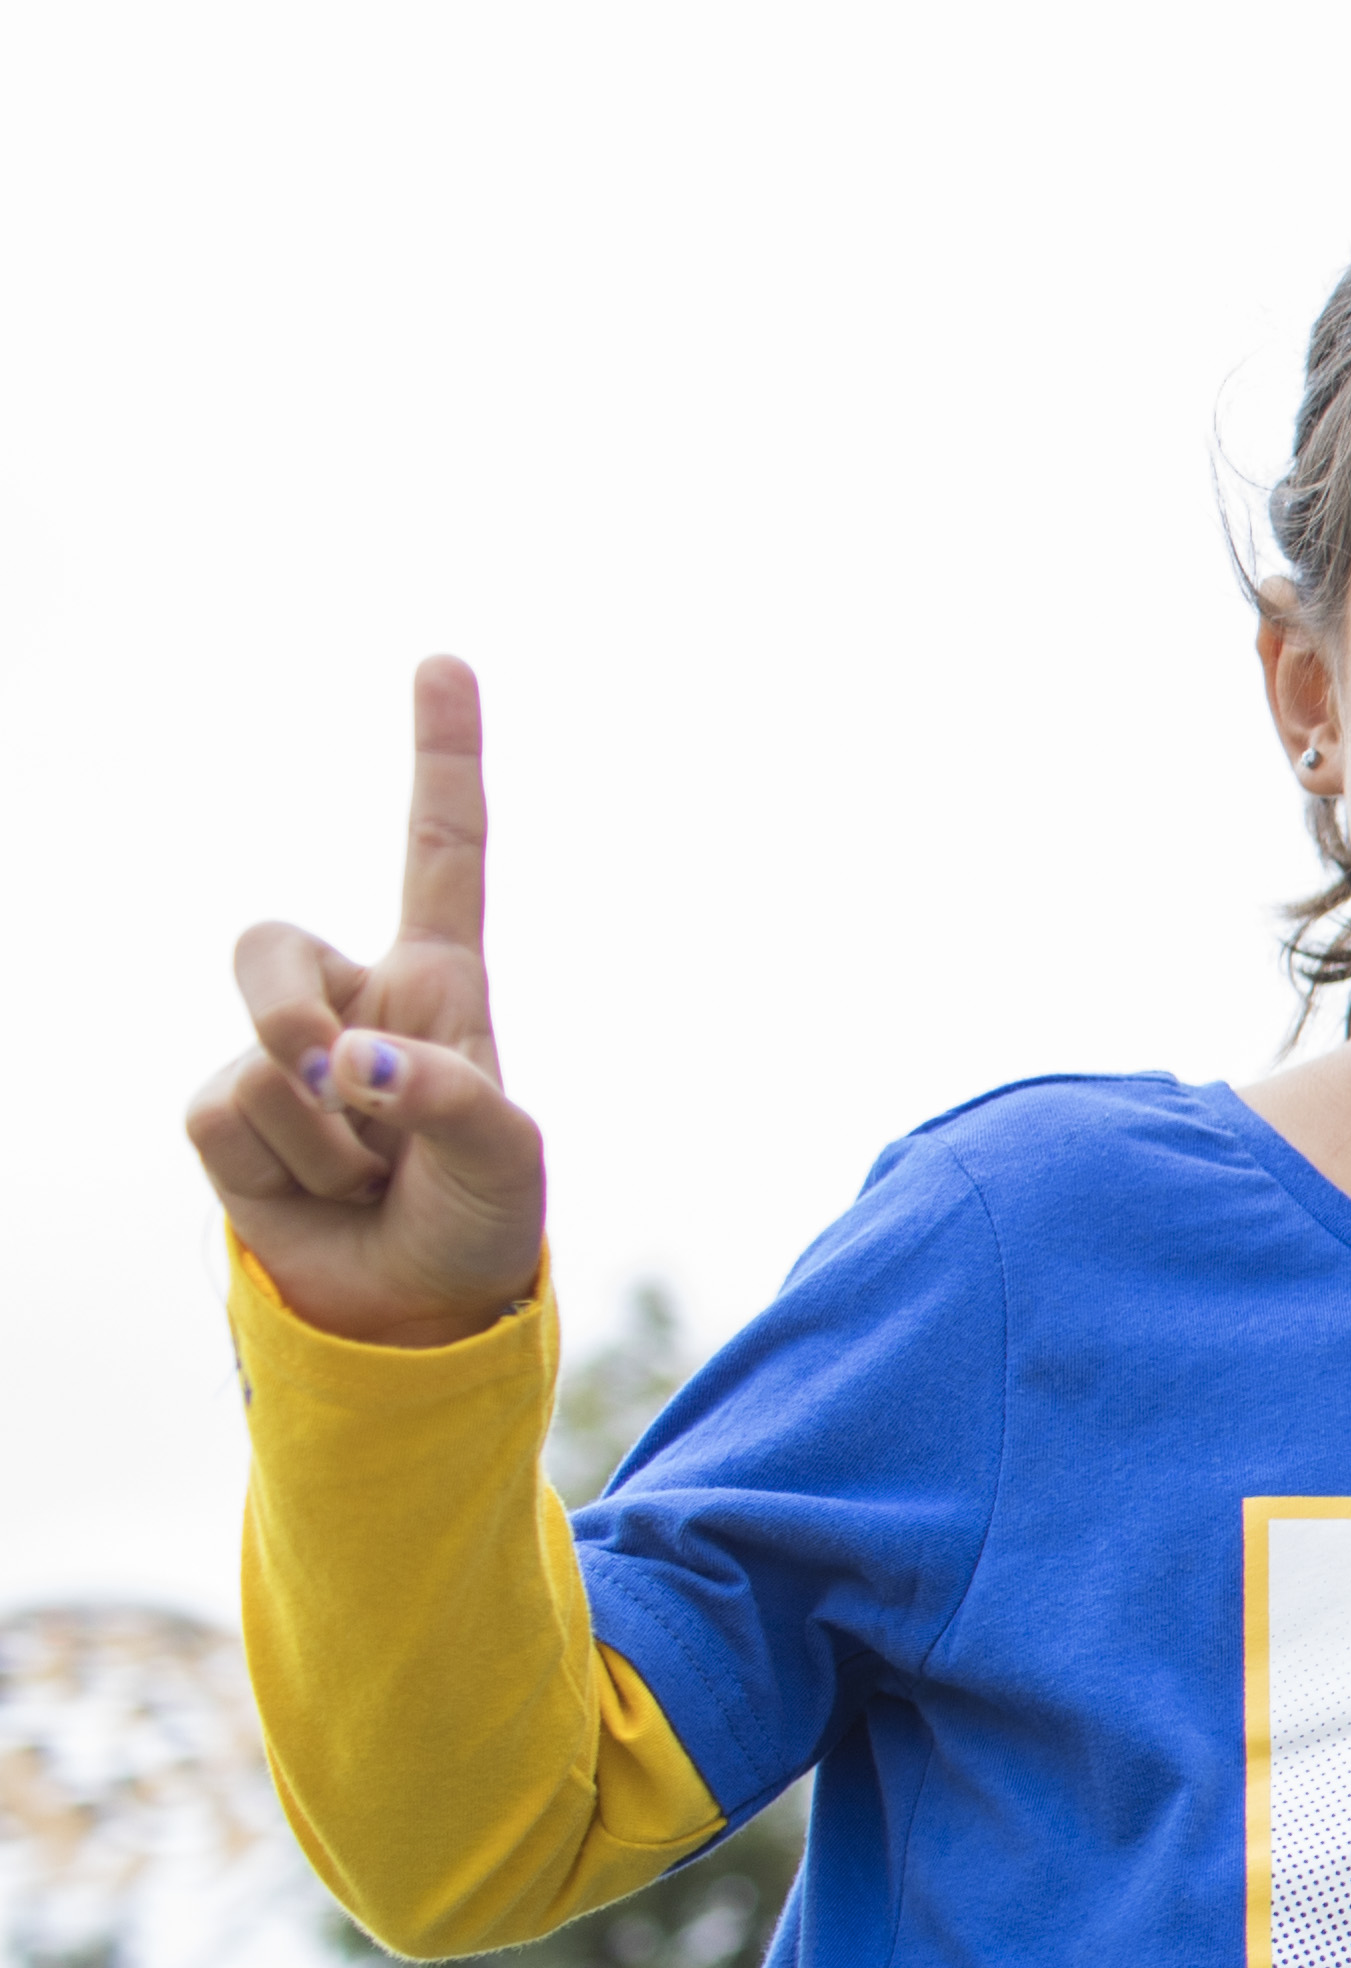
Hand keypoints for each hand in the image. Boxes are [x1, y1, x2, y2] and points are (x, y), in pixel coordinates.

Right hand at [194, 660, 551, 1351]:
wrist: (415, 1307)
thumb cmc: (476, 1218)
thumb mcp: (506, 1159)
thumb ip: (451, 1097)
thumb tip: (348, 1063)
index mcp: (439, 983)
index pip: (441, 850)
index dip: (441, 758)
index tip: (443, 660)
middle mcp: (350, 1003)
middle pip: (267, 945)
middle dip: (286, 1013)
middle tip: (344, 1089)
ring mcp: (277, 1058)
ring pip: (258, 1051)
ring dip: (326, 1132)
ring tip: (369, 1174)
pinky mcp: (226, 1120)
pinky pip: (229, 1117)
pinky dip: (287, 1167)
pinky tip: (321, 1193)